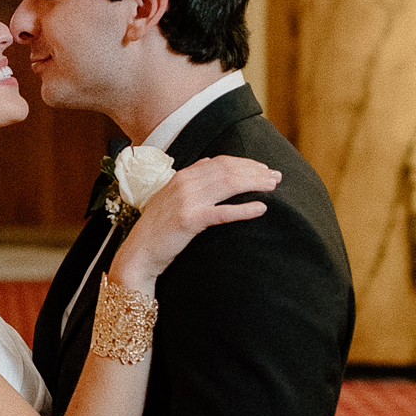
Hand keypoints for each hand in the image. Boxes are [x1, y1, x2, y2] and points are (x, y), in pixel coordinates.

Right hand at [112, 155, 279, 286]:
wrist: (139, 253)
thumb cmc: (157, 230)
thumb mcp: (170, 197)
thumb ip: (189, 179)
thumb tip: (208, 163)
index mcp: (181, 176)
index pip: (220, 162)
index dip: (244, 163)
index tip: (263, 168)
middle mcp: (184, 184)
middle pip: (228, 171)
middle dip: (255, 171)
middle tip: (276, 176)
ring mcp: (186, 201)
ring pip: (228, 185)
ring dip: (254, 184)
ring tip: (272, 187)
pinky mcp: (189, 220)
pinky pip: (222, 212)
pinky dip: (244, 209)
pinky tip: (260, 208)